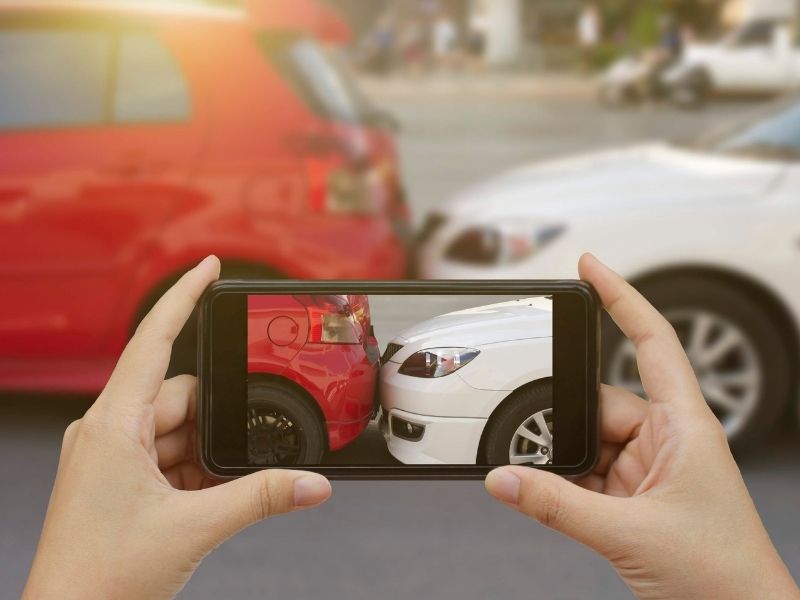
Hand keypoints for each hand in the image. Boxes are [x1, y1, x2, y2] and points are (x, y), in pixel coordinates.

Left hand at [23, 256, 331, 599]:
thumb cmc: (100, 579)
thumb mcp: (195, 529)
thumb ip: (261, 498)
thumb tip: (311, 483)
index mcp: (112, 426)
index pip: (153, 340)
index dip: (183, 297)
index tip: (209, 267)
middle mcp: (108, 432)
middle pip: (180, 397)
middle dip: (217, 421)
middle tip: (242, 451)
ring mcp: (111, 456)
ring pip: (178, 430)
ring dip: (206, 455)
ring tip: (215, 495)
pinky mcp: (118, 480)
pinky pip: (169, 457)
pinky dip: (195, 473)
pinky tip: (207, 499)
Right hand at [485, 254, 798, 598]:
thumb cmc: (722, 575)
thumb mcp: (628, 534)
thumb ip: (556, 506)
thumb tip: (503, 480)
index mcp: (685, 425)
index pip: (651, 341)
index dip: (621, 297)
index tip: (590, 267)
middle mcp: (667, 438)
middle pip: (600, 402)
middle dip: (565, 423)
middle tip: (537, 444)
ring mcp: (649, 467)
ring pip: (589, 441)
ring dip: (566, 463)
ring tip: (547, 483)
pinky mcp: (635, 495)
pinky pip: (588, 473)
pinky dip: (567, 484)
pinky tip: (555, 497)